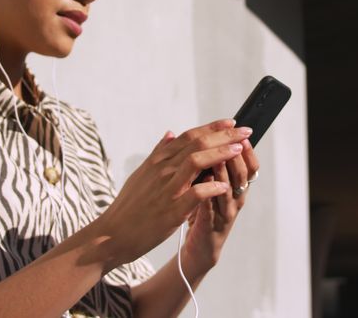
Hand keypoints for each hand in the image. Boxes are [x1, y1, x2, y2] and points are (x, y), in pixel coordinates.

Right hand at [93, 119, 252, 268]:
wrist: (112, 234)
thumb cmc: (128, 206)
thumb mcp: (141, 173)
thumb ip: (158, 153)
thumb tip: (170, 133)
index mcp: (158, 160)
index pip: (189, 136)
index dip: (212, 127)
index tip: (231, 122)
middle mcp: (163, 170)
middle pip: (197, 144)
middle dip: (224, 135)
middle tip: (245, 130)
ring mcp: (167, 189)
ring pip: (196, 162)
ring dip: (220, 153)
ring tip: (238, 149)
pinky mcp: (171, 210)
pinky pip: (195, 194)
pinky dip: (211, 187)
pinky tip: (225, 185)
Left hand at [179, 133, 259, 276]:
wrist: (200, 245)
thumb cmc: (205, 210)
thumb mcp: (211, 184)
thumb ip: (213, 163)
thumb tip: (213, 135)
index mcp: (236, 187)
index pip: (249, 166)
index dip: (247, 150)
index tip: (241, 133)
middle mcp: (235, 199)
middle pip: (242, 176)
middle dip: (237, 157)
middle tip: (232, 141)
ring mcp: (224, 214)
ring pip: (228, 192)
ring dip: (223, 175)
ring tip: (217, 159)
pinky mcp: (210, 227)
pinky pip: (210, 212)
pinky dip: (207, 199)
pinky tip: (202, 189)